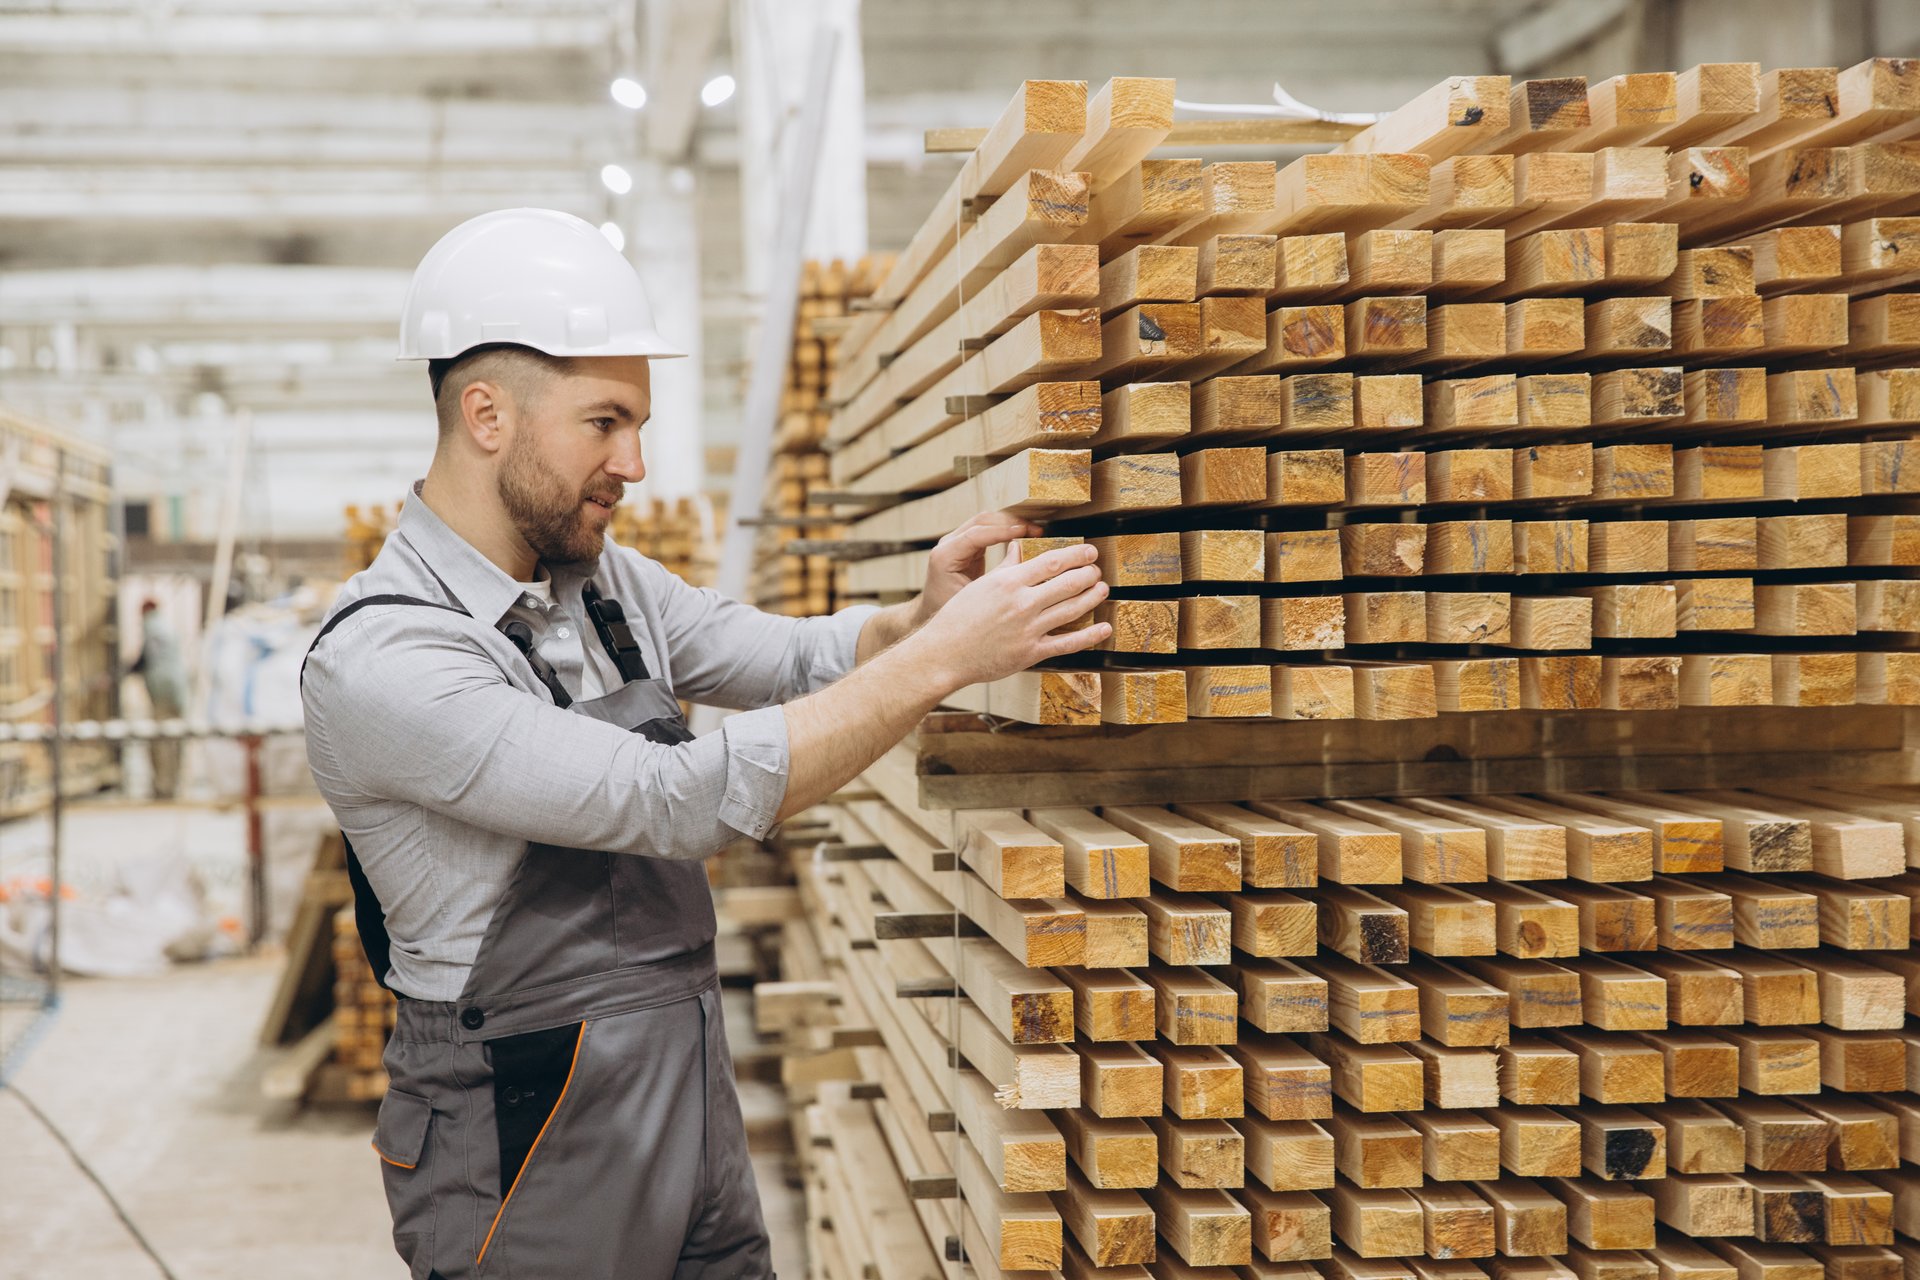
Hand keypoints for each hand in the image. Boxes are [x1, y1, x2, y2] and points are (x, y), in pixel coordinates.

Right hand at [906, 543, 1110, 690]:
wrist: (945, 654)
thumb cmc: (957, 618)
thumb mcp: (980, 585)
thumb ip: (1005, 567)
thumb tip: (1018, 547)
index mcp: (1009, 581)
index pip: (1053, 562)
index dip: (1077, 555)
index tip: (1089, 551)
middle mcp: (1022, 603)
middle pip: (1068, 582)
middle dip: (1089, 574)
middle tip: (1098, 570)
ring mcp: (1028, 629)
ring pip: (1072, 609)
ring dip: (1092, 597)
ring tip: (1103, 589)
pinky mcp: (1031, 652)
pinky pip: (1068, 643)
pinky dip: (1090, 635)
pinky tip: (1104, 628)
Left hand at [911, 511, 1044, 629]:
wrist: (933, 613)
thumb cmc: (951, 611)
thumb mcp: (975, 597)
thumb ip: (996, 577)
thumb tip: (1021, 554)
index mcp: (945, 556)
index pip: (976, 534)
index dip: (1002, 531)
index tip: (1025, 532)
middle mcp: (947, 544)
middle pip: (981, 521)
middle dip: (1010, 522)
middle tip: (1035, 530)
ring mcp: (956, 541)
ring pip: (986, 521)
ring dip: (1010, 523)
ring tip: (1034, 531)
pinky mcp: (966, 544)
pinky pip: (988, 529)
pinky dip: (1006, 529)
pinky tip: (1024, 536)